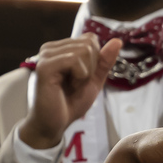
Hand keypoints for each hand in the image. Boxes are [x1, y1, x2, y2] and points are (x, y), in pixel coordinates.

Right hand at [17, 34, 121, 150]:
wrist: (55, 123)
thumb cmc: (71, 103)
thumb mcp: (94, 80)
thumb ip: (104, 61)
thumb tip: (118, 41)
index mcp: (60, 49)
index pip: (90, 39)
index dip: (95, 61)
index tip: (81, 78)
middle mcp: (50, 48)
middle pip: (89, 44)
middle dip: (91, 68)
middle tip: (75, 84)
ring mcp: (46, 55)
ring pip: (83, 50)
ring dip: (84, 74)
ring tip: (70, 85)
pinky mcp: (45, 66)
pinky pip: (74, 60)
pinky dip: (79, 76)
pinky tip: (67, 86)